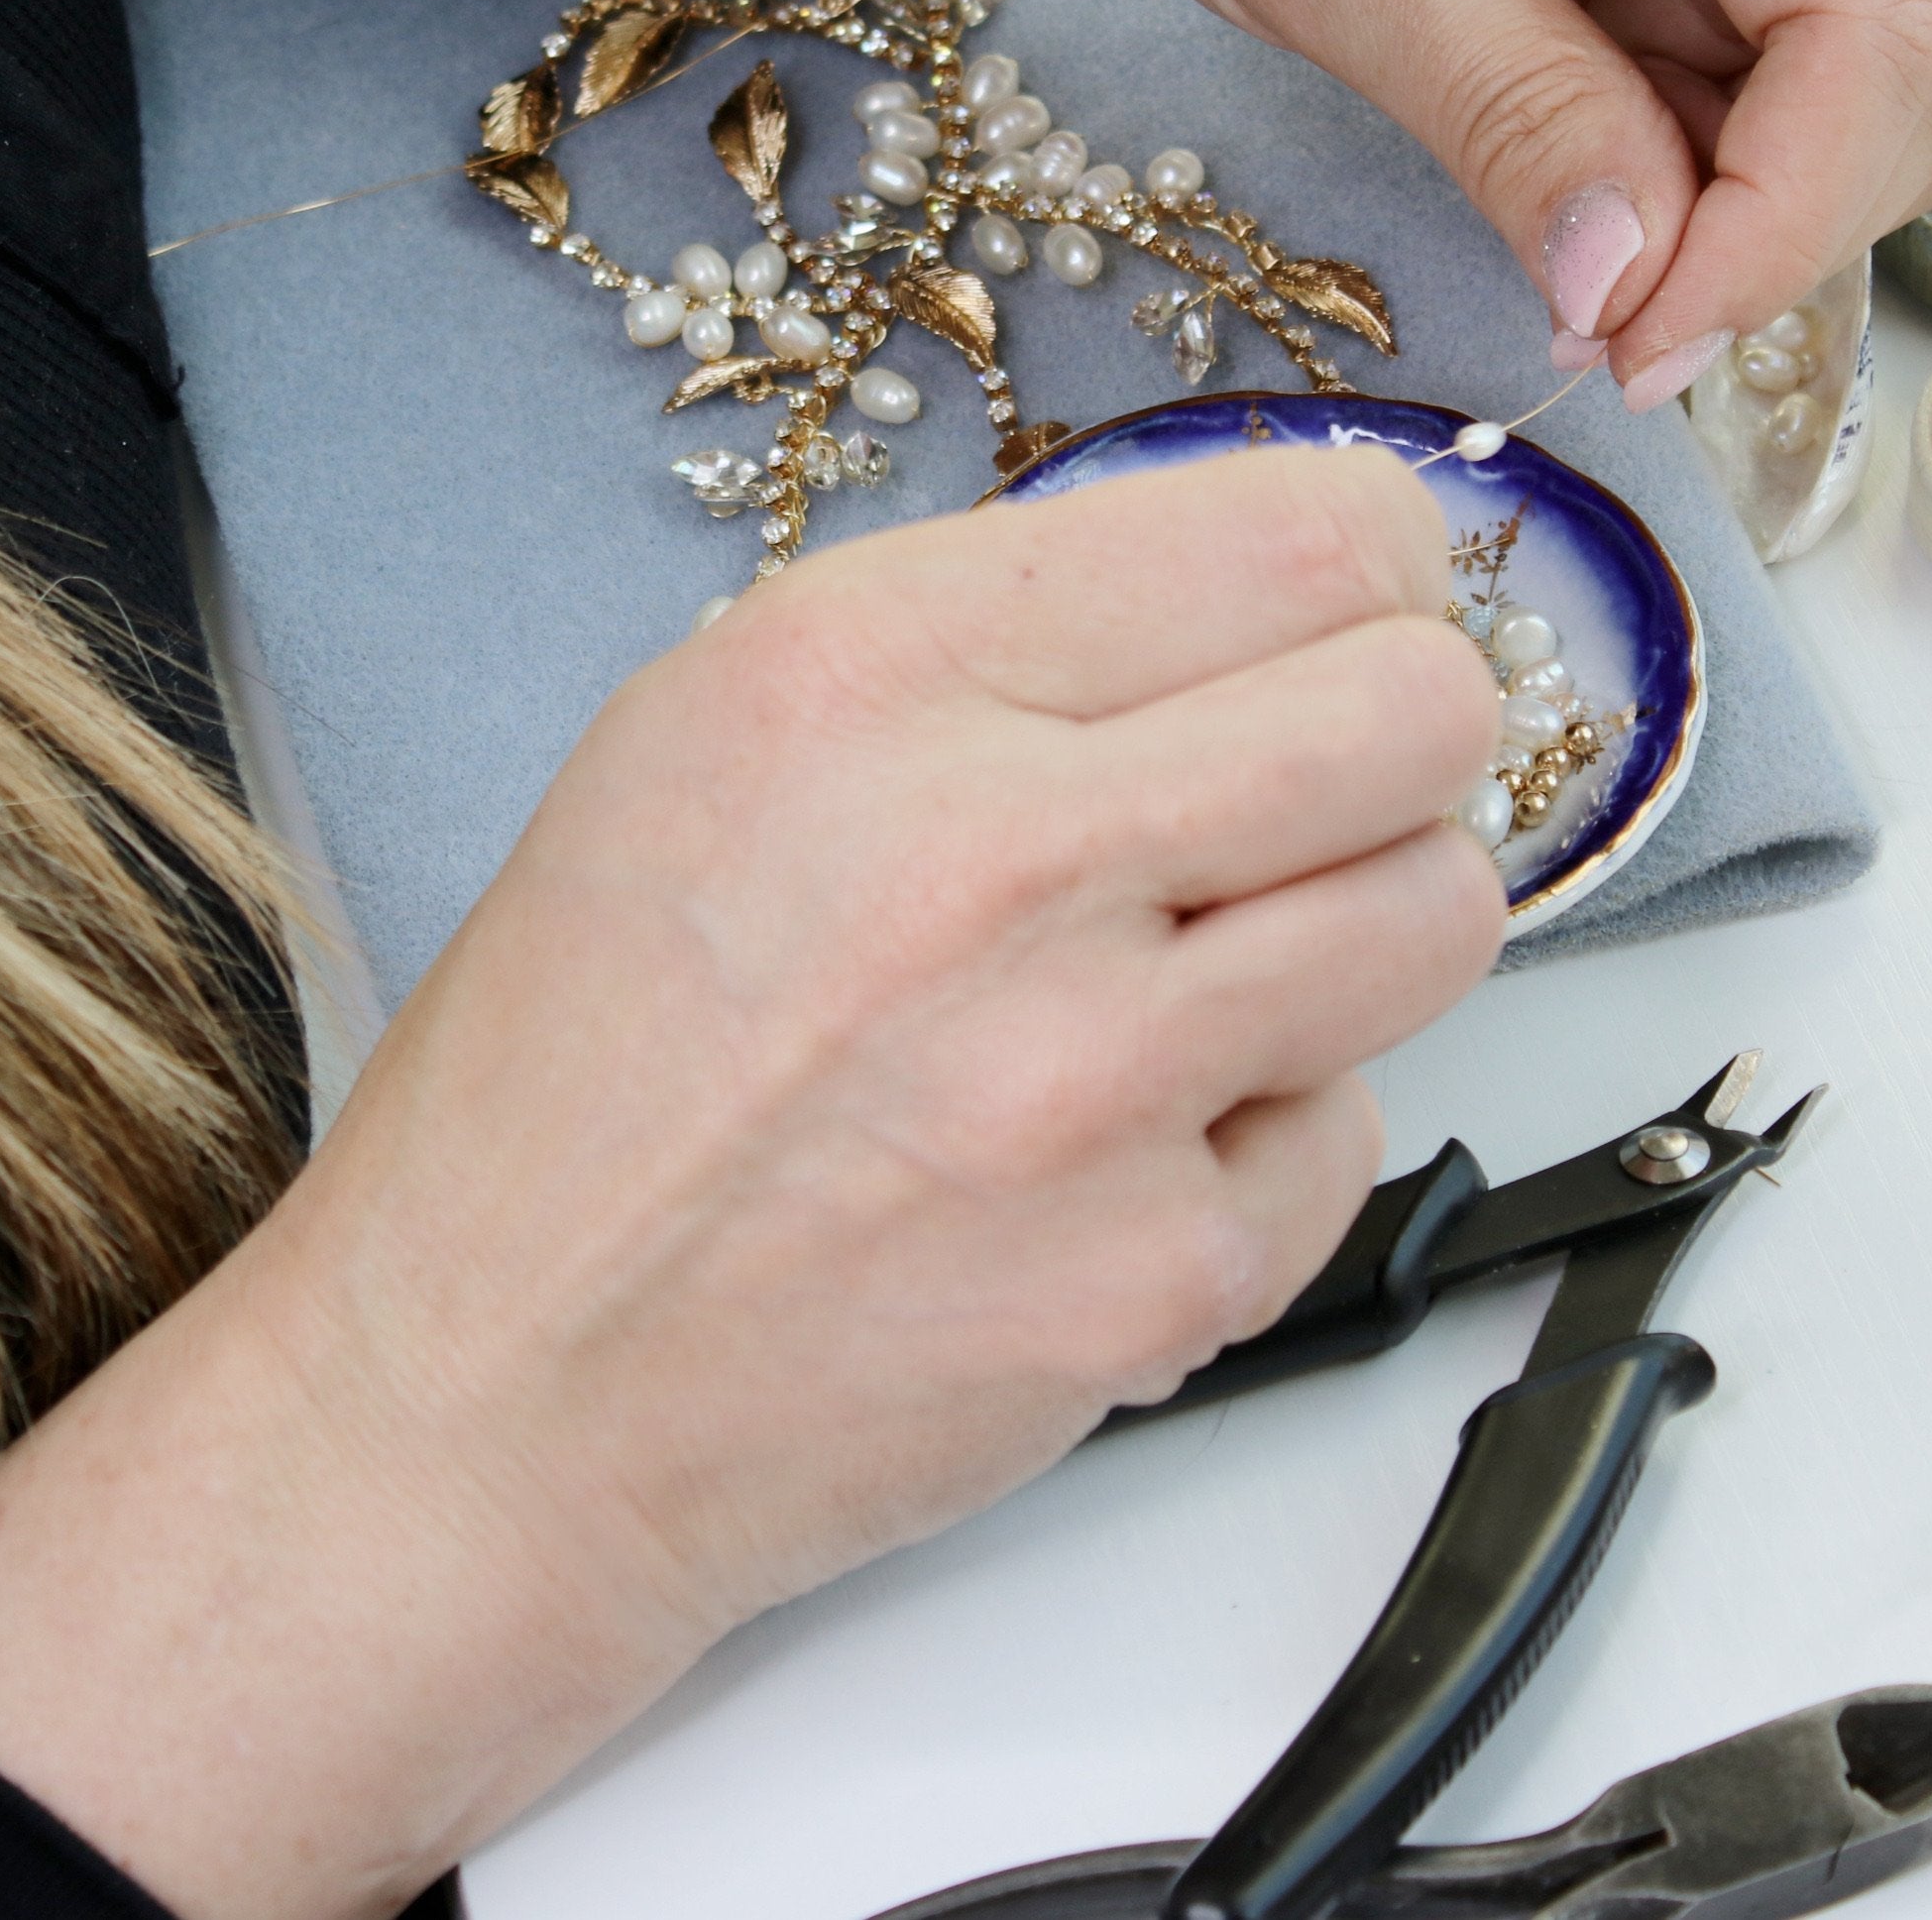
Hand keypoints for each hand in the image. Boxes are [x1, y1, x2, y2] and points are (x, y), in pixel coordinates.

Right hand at [0, 450, 1503, 1918]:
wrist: (490, 1397)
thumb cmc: (579, 1078)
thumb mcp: (705, 742)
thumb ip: (983, 648)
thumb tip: (1250, 599)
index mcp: (865, 676)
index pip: (1301, 534)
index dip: (1373, 569)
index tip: (1357, 608)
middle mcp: (992, 854)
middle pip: (1420, 709)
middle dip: (1401, 736)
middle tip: (1315, 783)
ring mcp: (1092, 1079)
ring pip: (1441, 912)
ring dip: (1360, 925)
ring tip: (1210, 966)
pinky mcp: (1159, 1273)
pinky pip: (1355, 1131)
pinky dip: (1268, 1133)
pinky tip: (1119, 1146)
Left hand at [438, 0, 1931, 404]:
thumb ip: (1515, 106)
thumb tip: (1648, 294)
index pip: (1884, 51)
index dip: (1775, 235)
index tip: (1614, 331)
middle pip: (1908, 78)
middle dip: (1768, 225)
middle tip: (1573, 297)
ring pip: (1835, 86)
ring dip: (1706, 190)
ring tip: (1524, 193)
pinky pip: (1736, 58)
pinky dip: (1659, 141)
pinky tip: (1525, 126)